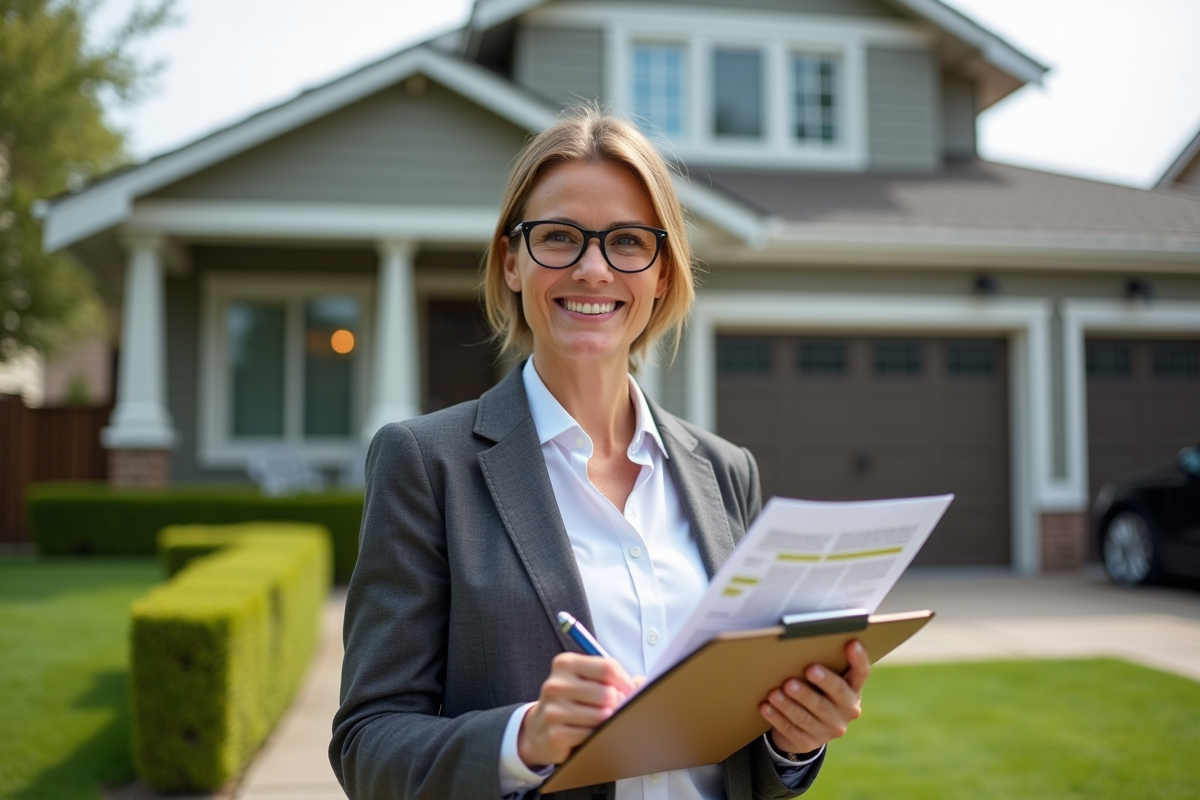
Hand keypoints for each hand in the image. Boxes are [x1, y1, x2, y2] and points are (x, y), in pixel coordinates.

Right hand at [517, 653, 636, 767]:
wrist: (539, 727)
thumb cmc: (572, 700)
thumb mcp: (587, 680)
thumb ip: (614, 677)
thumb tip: (643, 682)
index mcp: (565, 663)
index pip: (607, 667)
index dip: (625, 681)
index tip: (631, 690)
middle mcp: (556, 684)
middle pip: (606, 693)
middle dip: (617, 704)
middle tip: (615, 709)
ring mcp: (553, 710)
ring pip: (601, 716)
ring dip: (607, 721)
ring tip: (602, 721)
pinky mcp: (555, 734)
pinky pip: (590, 735)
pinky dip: (596, 736)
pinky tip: (590, 733)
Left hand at [760, 639, 869, 755]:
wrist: (805, 728)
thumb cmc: (813, 691)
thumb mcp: (823, 681)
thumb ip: (821, 665)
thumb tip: (800, 644)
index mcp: (852, 690)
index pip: (861, 673)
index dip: (859, 658)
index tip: (851, 643)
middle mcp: (846, 711)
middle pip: (834, 695)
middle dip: (821, 681)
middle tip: (806, 671)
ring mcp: (829, 730)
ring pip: (808, 715)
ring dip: (790, 704)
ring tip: (775, 693)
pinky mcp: (809, 742)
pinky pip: (791, 729)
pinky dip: (777, 717)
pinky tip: (766, 707)